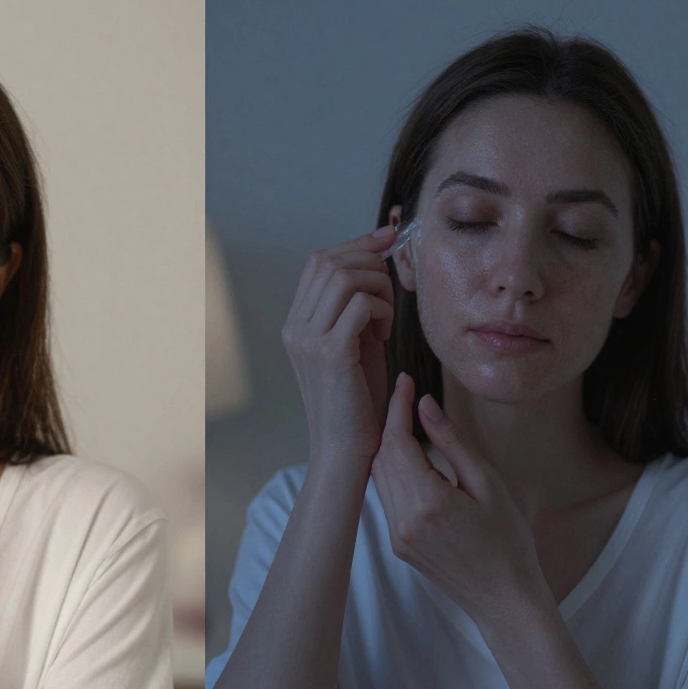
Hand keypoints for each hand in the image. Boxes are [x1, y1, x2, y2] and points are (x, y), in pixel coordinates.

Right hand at [283, 226, 398, 464]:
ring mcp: (308, 339)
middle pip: (330, 261)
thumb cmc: (357, 402)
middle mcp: (295, 327)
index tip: (388, 237)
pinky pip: (360, 305)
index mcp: (296, 323)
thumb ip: (357, 309)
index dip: (356, 242)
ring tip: (387, 319)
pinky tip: (384, 335)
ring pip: (345, 277)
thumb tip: (378, 264)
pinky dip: (381, 310)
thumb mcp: (354, 345)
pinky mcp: (329, 354)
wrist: (345, 451)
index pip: (320, 261)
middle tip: (392, 289)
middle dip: (371, 262)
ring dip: (378, 288)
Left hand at [371, 373, 547, 624]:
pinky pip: (386, 497)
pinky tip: (409, 458)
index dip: (397, 407)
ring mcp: (396, 534)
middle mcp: (402, 518)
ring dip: (388, 446)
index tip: (404, 381)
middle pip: (382, 456)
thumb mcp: (488, 484)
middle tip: (405, 395)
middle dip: (390, 423)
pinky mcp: (397, 544)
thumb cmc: (509, 541)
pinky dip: (393, 472)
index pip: (397, 441)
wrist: (505, 599)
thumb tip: (425, 404)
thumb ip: (452, 442)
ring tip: (406, 420)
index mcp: (427, 501)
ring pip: (378, 476)